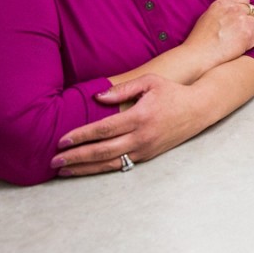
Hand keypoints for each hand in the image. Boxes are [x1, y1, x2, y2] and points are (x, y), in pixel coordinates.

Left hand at [52, 75, 201, 176]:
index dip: (81, 136)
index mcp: (140, 116)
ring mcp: (145, 149)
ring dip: (84, 168)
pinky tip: (85, 170)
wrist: (199, 109)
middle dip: (76, 157)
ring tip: (63, 171)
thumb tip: (97, 96)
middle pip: (102, 151)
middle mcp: (141, 136)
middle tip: (54, 161)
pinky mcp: (147, 156)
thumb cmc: (172, 92)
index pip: (104, 129)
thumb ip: (122, 88)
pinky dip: (100, 169)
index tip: (61, 141)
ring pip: (109, 163)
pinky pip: (119, 165)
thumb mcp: (150, 81)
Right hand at [183, 0, 253, 70]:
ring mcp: (243, 22)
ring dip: (253, 29)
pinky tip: (245, 45)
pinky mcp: (249, 35)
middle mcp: (235, 10)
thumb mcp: (208, 15)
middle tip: (243, 29)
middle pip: (253, 10)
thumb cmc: (200, 38)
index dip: (245, 8)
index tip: (241, 16)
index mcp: (224, 3)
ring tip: (242, 38)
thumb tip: (236, 9)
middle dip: (250, 19)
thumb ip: (224, 10)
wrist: (198, 54)